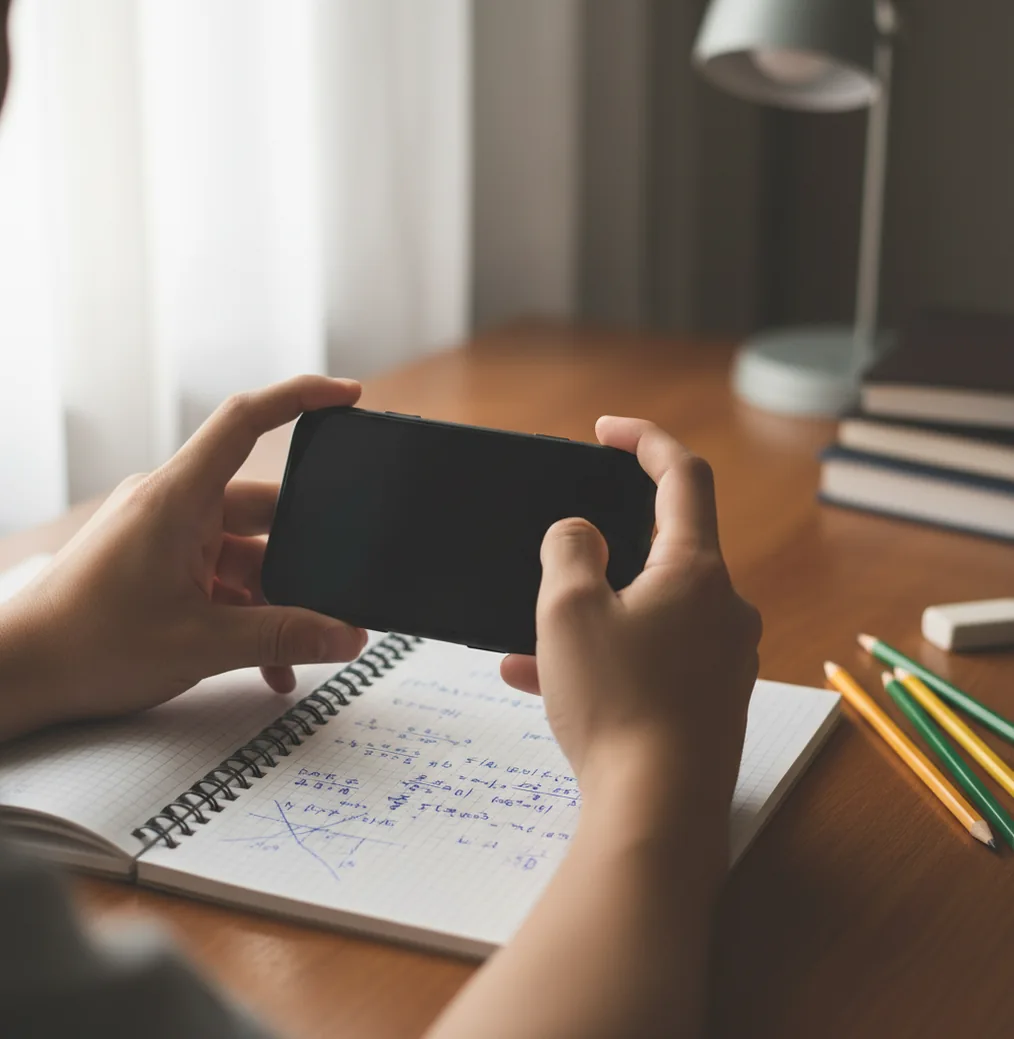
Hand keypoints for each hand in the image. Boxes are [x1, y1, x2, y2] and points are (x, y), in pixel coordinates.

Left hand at [0, 376, 367, 739]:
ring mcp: (166, 536)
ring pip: (246, 554)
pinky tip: (267, 665)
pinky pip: (222, 579)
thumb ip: (284, 638)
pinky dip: (247, 615)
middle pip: (262, 507)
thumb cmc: (87, 646)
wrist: (19, 675)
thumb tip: (348, 638)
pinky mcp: (161, 565)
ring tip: (296, 652)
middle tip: (338, 590)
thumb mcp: (202, 644)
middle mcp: (173, 506)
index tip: (347, 395)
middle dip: (301, 554)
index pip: (244, 421)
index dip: (299, 397)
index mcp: (176, 498)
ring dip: (274, 601)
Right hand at [501, 417, 760, 798]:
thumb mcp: (568, 610)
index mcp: (697, 570)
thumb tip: (580, 533)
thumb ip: (569, 548)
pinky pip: (650, 659)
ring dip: (590, 618)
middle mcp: (723, 608)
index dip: (645, 440)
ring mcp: (722, 657)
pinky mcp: (710, 699)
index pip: (684, 476)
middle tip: (555, 567)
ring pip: (646, 613)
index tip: (606, 430)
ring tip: (526, 645)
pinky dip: (605, 659)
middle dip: (600, 554)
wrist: (659, 813)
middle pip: (660, 551)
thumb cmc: (617, 703)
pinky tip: (543, 681)